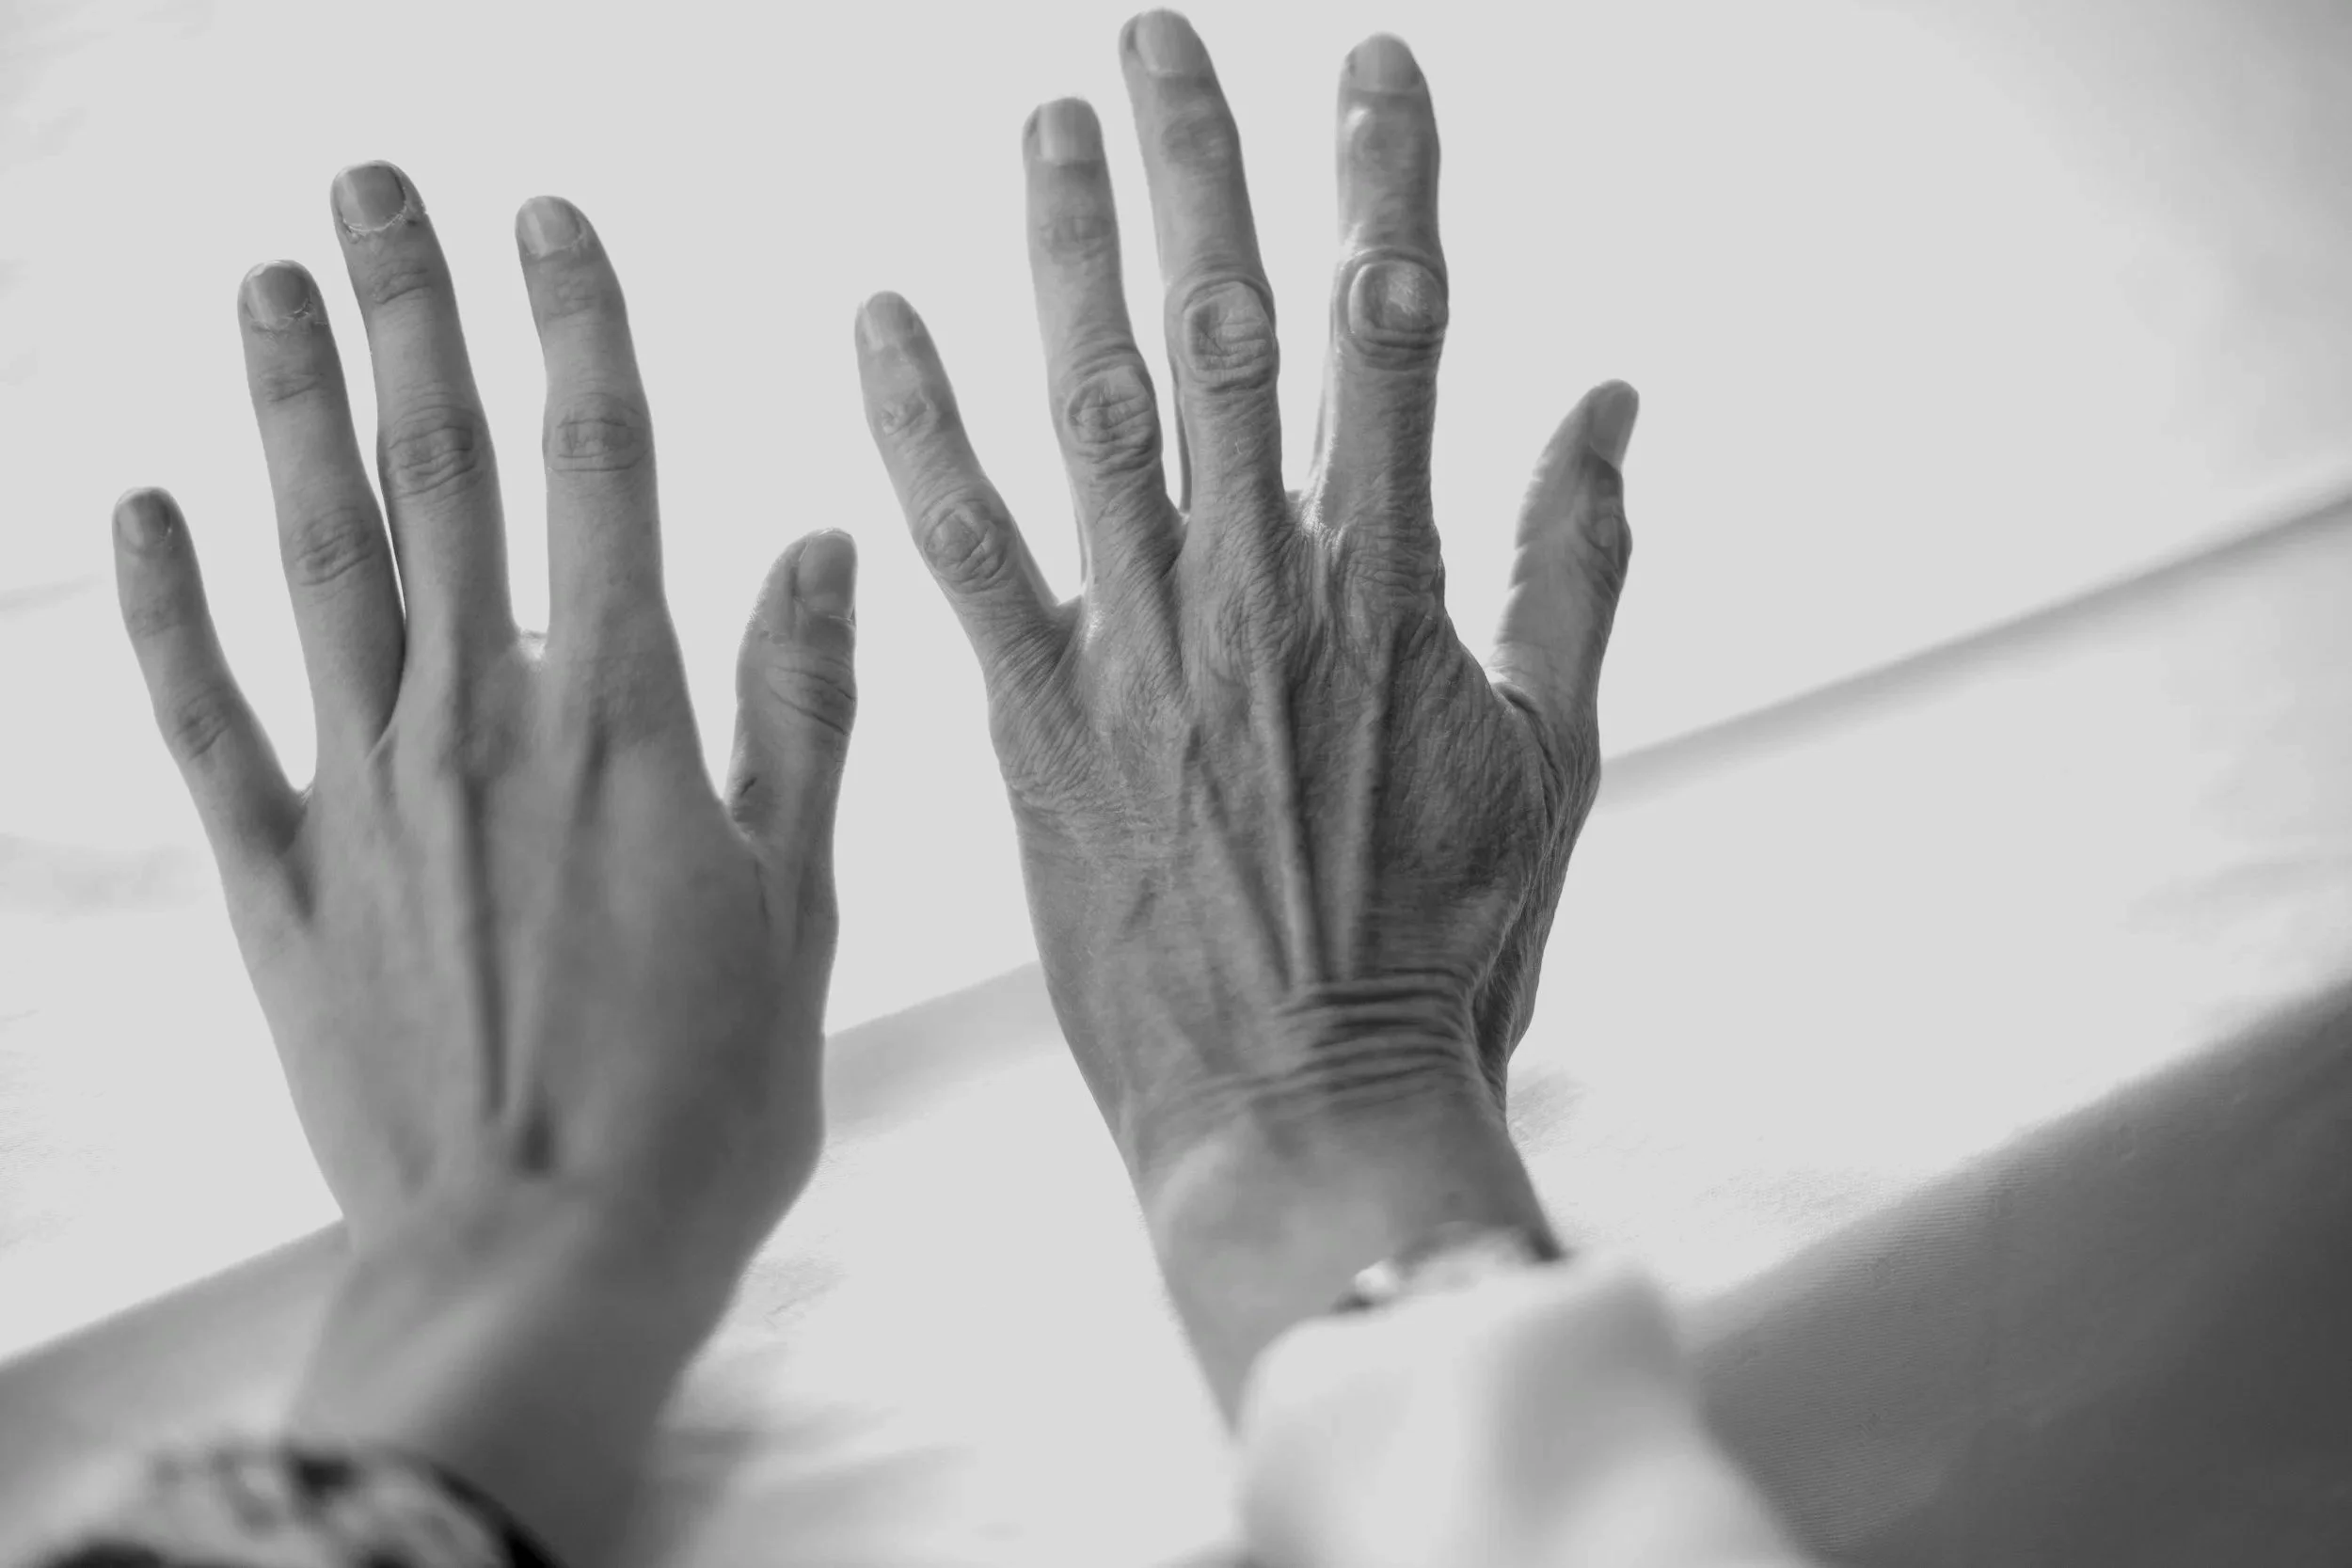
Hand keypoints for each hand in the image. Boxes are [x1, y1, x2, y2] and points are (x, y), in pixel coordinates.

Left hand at [112, 162, 858, 1555]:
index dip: (574, 329)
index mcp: (627, 721)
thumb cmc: (703, 1102)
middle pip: (439, 477)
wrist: (544, 1264)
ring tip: (266, 287)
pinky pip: (206, 720)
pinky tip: (138, 508)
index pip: (598, 472)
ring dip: (290, 412)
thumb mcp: (797, 903)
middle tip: (368, 186)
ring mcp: (366, 795)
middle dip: (409, 316)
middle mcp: (483, 724)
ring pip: (319, 562)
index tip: (545, 218)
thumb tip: (823, 546)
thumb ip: (800, 712)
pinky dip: (167, 610)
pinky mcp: (281, 881)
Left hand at [855, 12, 1635, 1405]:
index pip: (1392, 330)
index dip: (1381, 180)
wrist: (1303, 1107)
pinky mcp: (1038, 727)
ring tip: (1045, 123)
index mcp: (1395, 584)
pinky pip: (967, 553)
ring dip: (1064, 251)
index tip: (1367, 65)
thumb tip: (1606, 404)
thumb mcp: (1554, 759)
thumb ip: (1574, 570)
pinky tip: (877, 320)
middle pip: (1227, 328)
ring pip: (1090, 406)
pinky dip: (918, 431)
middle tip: (1154, 36)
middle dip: (1198, 166)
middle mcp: (1262, 589)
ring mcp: (1141, 654)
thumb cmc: (1445, 947)